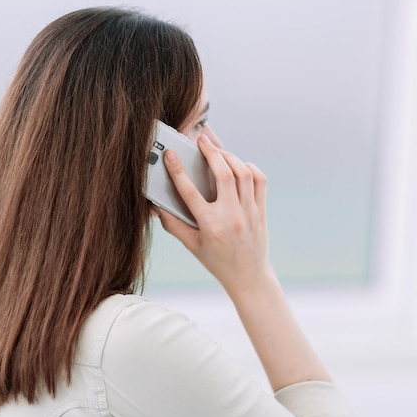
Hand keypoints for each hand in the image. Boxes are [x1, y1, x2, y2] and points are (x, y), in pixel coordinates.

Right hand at [156, 134, 270, 295]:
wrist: (248, 276)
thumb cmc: (216, 261)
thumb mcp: (191, 245)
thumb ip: (172, 225)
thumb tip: (155, 206)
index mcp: (210, 226)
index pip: (190, 193)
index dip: (177, 171)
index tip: (170, 155)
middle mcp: (231, 216)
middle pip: (223, 174)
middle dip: (211, 152)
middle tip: (202, 140)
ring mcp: (249, 212)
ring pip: (243, 173)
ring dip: (230, 157)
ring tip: (218, 151)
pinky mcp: (261, 210)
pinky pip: (259, 180)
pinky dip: (249, 167)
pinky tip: (238, 165)